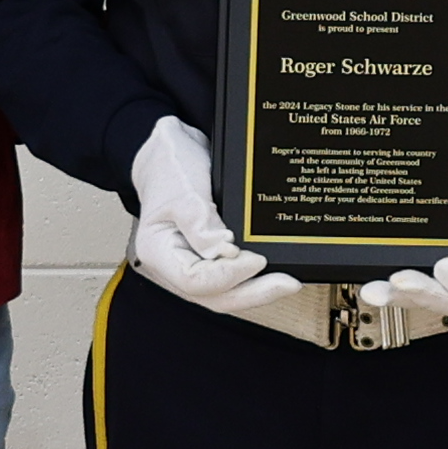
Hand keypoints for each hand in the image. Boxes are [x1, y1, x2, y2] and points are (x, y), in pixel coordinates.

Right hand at [123, 117, 308, 318]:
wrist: (172, 151)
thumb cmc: (170, 167)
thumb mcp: (181, 187)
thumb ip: (198, 219)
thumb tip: (224, 250)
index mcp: (159, 252)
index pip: (193, 280)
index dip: (228, 274)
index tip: (256, 259)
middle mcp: (174, 267)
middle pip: (214, 296)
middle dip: (254, 293)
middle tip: (288, 284)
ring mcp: (193, 266)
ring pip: (225, 293)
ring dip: (257, 290)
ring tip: (289, 282)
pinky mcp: (209, 261)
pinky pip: (232, 278)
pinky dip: (254, 279)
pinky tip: (276, 273)